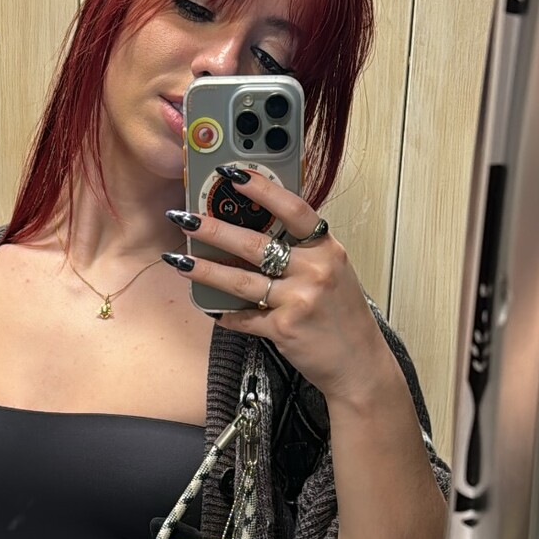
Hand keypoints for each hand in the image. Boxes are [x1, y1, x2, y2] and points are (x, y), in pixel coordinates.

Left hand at [163, 166, 387, 404]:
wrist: (359, 364)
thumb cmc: (343, 316)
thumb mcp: (334, 271)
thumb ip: (305, 250)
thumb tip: (259, 228)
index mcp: (328, 249)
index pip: (292, 209)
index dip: (261, 188)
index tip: (232, 174)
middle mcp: (315, 270)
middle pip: (255, 244)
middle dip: (212, 229)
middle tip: (184, 217)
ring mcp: (299, 300)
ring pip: (240, 280)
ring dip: (204, 270)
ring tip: (178, 260)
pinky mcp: (284, 328)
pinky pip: (244, 317)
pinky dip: (226, 315)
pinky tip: (210, 309)